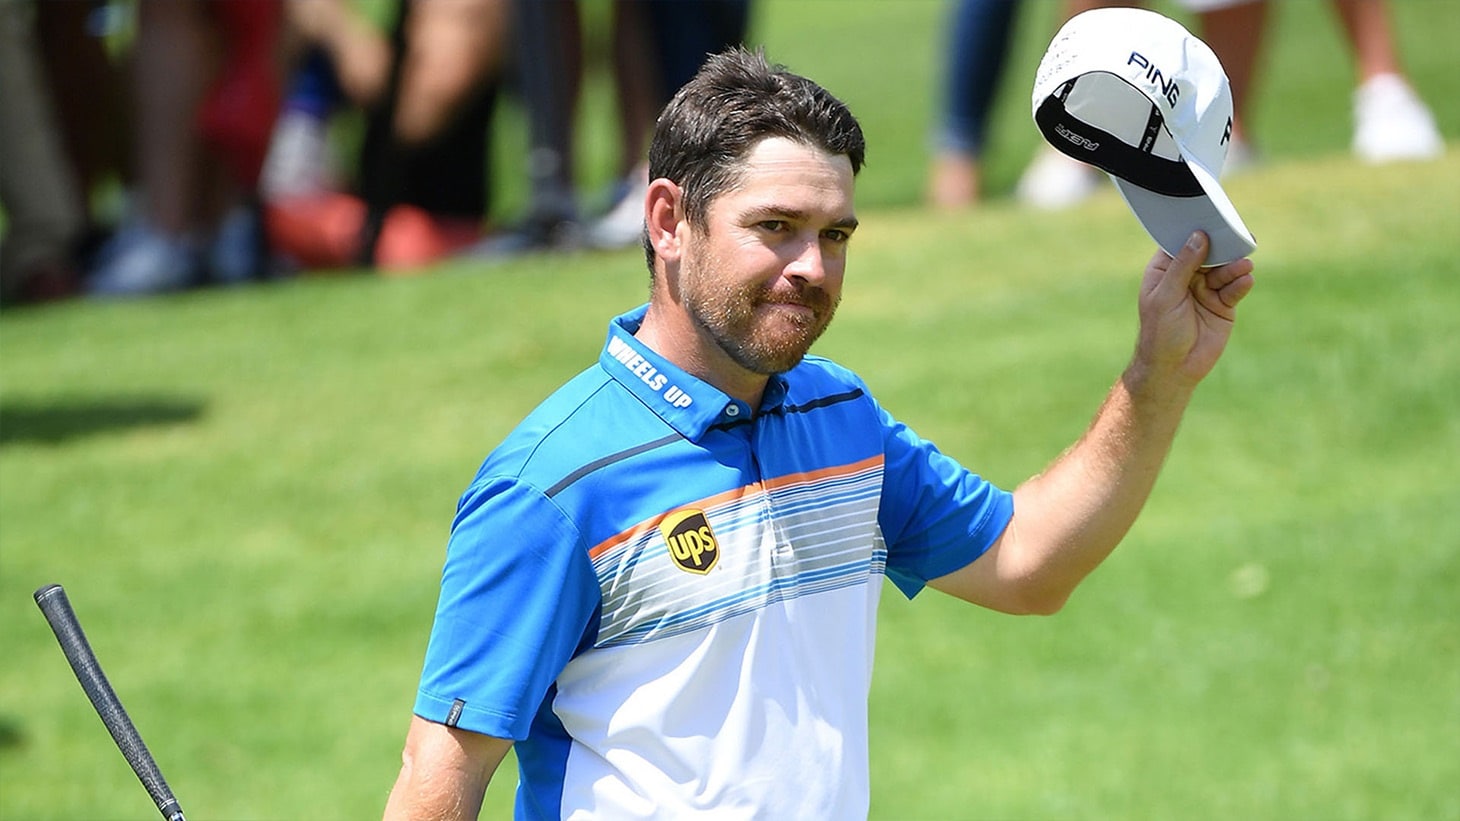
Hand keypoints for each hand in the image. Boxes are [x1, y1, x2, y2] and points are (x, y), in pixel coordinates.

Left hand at [1129, 231, 1254, 395]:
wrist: (1174, 368)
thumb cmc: (1160, 332)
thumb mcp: (1166, 296)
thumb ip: (1183, 266)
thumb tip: (1198, 237)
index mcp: (1166, 270)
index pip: (1182, 243)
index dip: (1196, 232)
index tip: (1212, 219)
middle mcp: (1187, 276)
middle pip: (1209, 253)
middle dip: (1223, 246)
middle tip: (1238, 236)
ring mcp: (1206, 290)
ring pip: (1225, 269)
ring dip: (1234, 266)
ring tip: (1243, 265)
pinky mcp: (1223, 305)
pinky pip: (1235, 289)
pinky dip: (1241, 283)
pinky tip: (1245, 280)